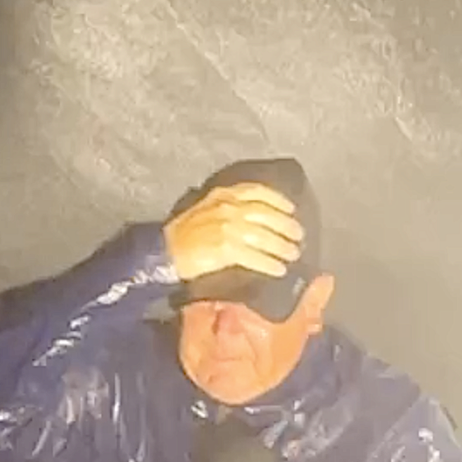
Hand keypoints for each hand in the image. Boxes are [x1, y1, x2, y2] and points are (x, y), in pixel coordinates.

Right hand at [164, 183, 304, 282]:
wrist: (163, 251)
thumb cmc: (183, 234)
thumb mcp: (206, 209)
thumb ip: (228, 207)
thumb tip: (256, 217)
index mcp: (223, 194)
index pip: (258, 191)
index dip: (278, 200)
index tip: (291, 209)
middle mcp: (228, 207)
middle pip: (266, 214)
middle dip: (286, 225)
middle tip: (298, 236)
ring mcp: (227, 228)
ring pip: (264, 236)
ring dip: (282, 246)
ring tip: (292, 254)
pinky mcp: (225, 249)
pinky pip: (254, 256)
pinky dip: (269, 263)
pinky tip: (278, 270)